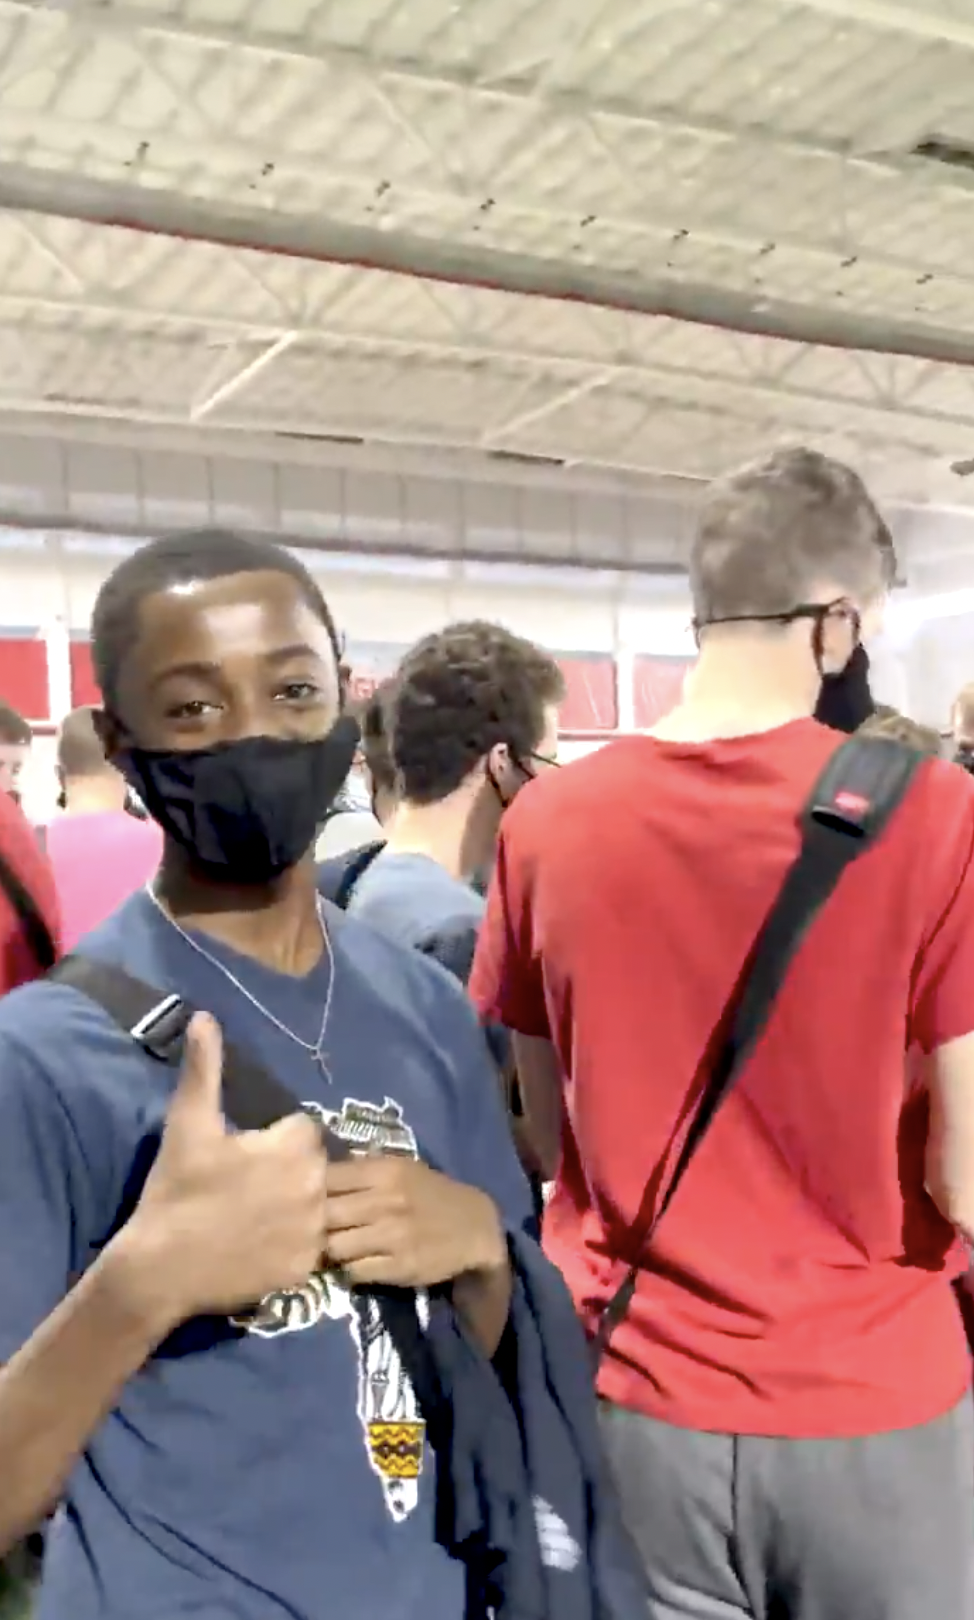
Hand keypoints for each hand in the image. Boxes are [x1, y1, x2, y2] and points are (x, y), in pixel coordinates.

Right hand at [120, 1015, 327, 1325]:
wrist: (160, 1269)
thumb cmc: (176, 1190)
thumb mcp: (188, 1123)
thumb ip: (204, 1068)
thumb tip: (204, 1016)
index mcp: (296, 1149)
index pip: (303, 1130)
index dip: (274, 1140)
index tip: (243, 1155)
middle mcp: (316, 1188)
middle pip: (313, 1167)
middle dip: (286, 1171)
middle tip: (245, 1187)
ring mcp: (313, 1233)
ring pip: (315, 1207)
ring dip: (293, 1207)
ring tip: (252, 1217)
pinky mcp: (306, 1269)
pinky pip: (309, 1247)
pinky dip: (290, 1245)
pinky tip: (258, 1246)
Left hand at [324, 1155, 505, 1289]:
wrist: (476, 1228)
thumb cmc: (432, 1195)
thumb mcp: (402, 1169)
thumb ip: (363, 1169)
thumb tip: (316, 1170)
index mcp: (384, 1171)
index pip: (327, 1177)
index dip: (311, 1190)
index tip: (308, 1199)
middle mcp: (386, 1201)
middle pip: (325, 1214)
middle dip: (315, 1224)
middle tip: (314, 1231)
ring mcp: (393, 1235)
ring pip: (335, 1246)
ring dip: (331, 1251)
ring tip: (338, 1249)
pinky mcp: (400, 1266)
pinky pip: (354, 1271)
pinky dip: (350, 1270)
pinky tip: (358, 1264)